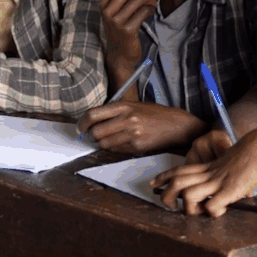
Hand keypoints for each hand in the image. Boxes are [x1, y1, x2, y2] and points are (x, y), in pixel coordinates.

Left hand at [79, 102, 207, 153]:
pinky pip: (116, 150)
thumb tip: (93, 122)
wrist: (176, 125)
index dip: (83, 123)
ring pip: (104, 144)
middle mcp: (127, 119)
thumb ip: (115, 112)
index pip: (93, 114)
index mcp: (125, 106)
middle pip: (96, 132)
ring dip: (104, 143)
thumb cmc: (155, 114)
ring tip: (114, 138)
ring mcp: (132, 134)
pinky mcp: (136, 146)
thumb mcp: (136, 106)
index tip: (81, 128)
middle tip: (95, 135)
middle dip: (93, 136)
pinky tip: (125, 142)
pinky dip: (115, 148)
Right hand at [100, 0, 156, 68]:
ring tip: (151, 5)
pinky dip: (152, 9)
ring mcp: (116, 20)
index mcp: (104, 1)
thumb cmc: (123, 26)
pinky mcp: (127, 29)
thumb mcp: (120, 9)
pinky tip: (150, 13)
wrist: (120, 53)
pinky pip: (145, 10)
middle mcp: (107, 9)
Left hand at [151, 124, 256, 216]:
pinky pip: (211, 206)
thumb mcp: (236, 160)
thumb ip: (229, 172)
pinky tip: (220, 211)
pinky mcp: (229, 190)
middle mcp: (211, 173)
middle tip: (168, 203)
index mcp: (211, 165)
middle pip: (178, 182)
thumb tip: (231, 186)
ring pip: (188, 195)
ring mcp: (219, 182)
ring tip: (197, 211)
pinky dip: (212, 212)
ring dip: (188, 208)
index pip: (181, 169)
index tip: (153, 182)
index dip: (164, 176)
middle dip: (167, 194)